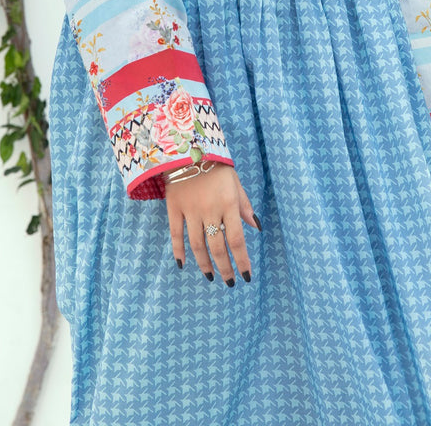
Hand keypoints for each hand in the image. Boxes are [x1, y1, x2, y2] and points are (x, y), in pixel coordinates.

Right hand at [164, 163, 258, 285]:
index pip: (237, 240)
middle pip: (217, 247)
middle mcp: (210, 210)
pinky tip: (183, 264)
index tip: (246, 276)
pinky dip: (178, 251)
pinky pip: (176, 234)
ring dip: (204, 264)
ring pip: (197, 245)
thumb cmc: (216, 166)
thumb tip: (256, 227)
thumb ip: (244, 206)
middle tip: (230, 282)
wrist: (188, 148)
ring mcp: (191, 210)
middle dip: (225, 268)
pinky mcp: (174, 208)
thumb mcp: (235, 182)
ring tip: (211, 276)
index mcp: (228, 204)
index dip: (242, 261)